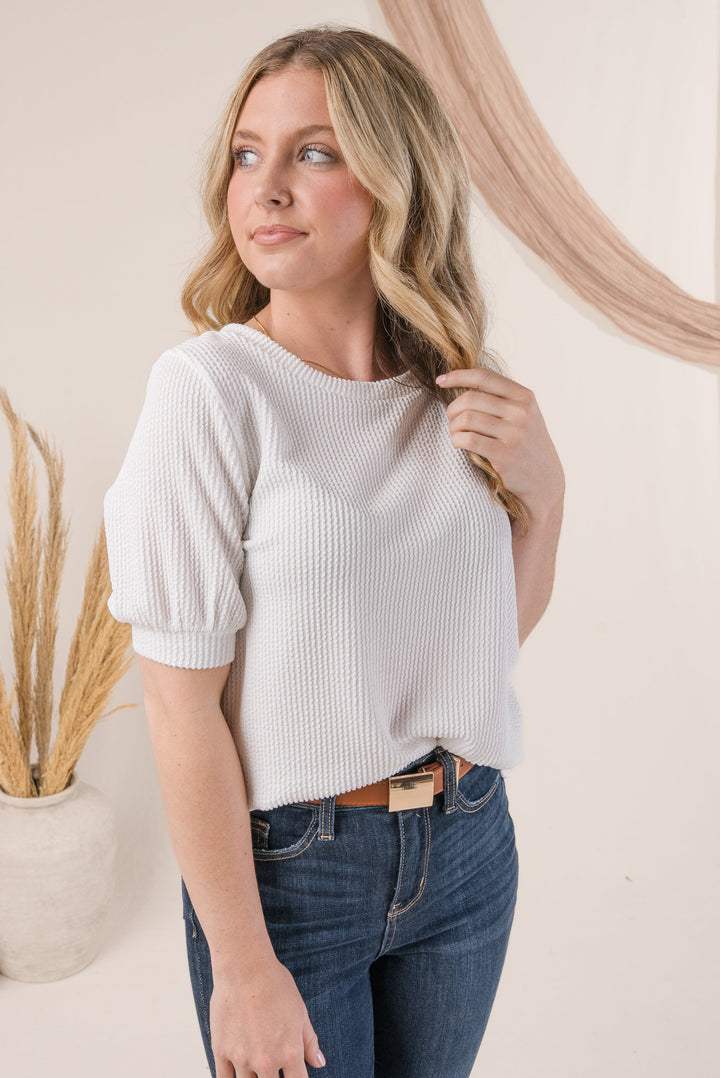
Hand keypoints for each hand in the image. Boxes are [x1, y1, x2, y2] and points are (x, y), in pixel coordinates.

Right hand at [210, 957, 325, 1077]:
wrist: (244, 968)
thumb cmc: (274, 984)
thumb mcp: (300, 1012)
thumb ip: (309, 1041)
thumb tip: (319, 1063)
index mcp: (289, 1052)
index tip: (293, 1076)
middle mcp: (266, 1061)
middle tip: (271, 1067)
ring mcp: (242, 1058)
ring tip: (255, 1066)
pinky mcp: (221, 1051)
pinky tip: (235, 1075)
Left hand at [436, 367, 564, 515]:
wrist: (545, 480)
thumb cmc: (526, 444)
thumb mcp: (524, 414)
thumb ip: (501, 399)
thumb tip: (461, 382)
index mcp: (524, 396)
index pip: (484, 377)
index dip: (458, 376)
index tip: (441, 380)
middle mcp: (521, 412)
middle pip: (470, 399)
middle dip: (452, 409)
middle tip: (451, 420)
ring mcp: (515, 433)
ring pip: (467, 419)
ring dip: (454, 427)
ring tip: (456, 433)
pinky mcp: (506, 455)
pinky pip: (468, 440)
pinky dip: (456, 440)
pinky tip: (459, 443)